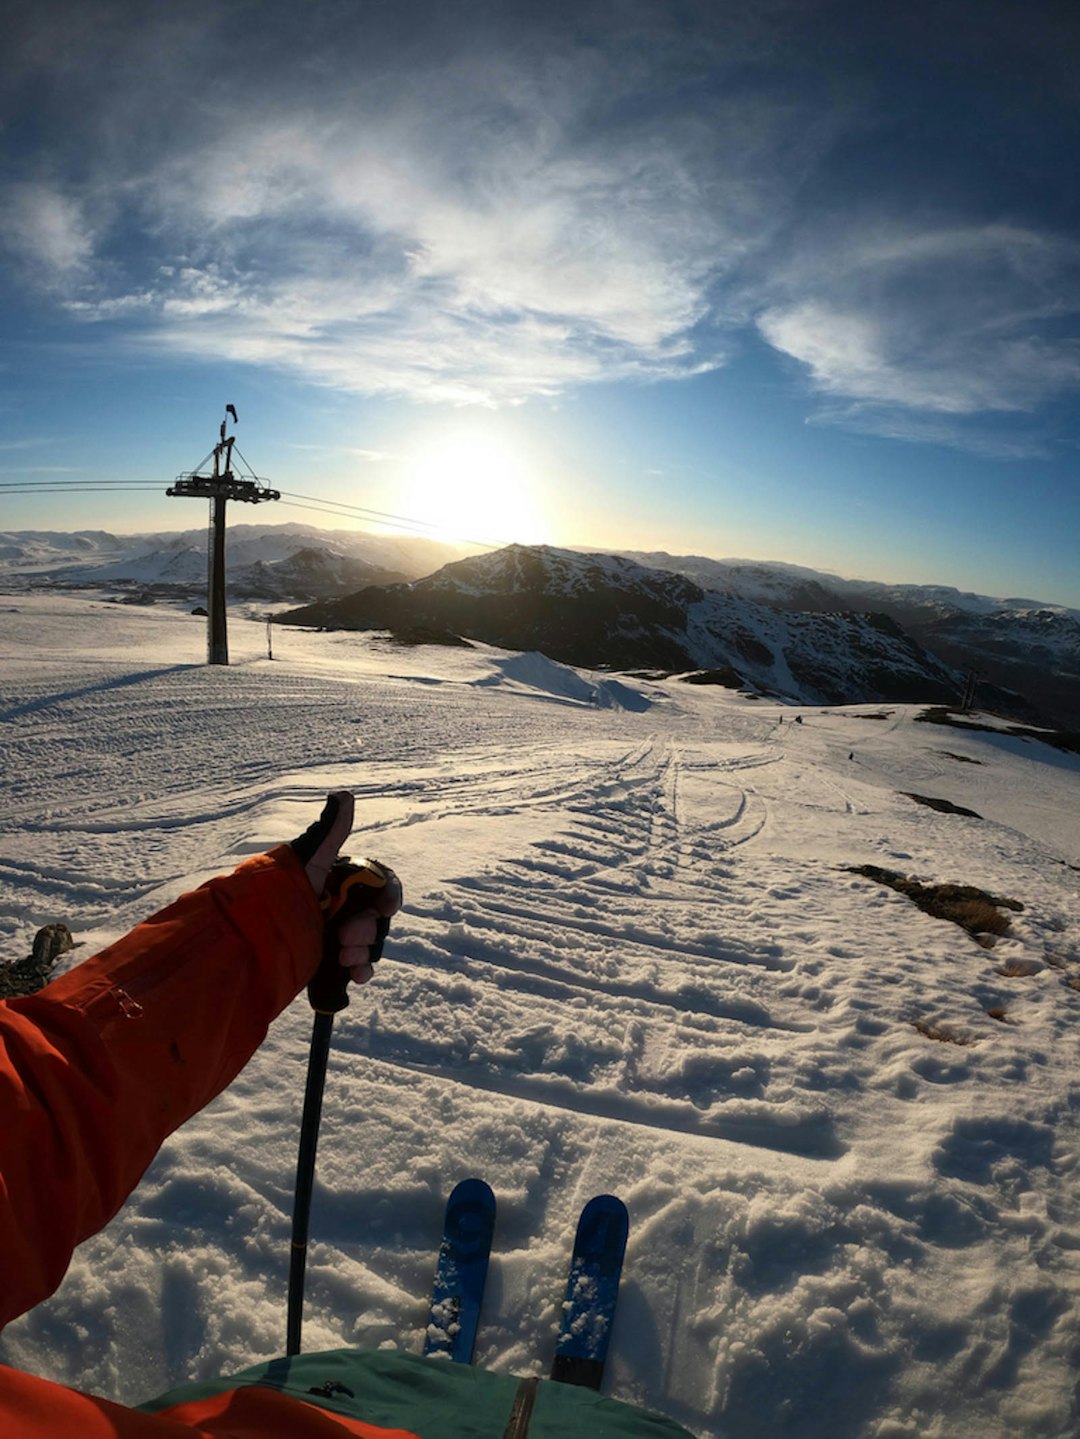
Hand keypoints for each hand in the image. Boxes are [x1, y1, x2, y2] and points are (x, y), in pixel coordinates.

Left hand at [291, 793, 402, 987]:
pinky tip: (353, 974)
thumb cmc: (282, 885)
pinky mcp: (332, 959)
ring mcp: (340, 933)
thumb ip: (330, 828)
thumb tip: (344, 794)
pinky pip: (360, 966)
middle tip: (344, 934)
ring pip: (372, 943)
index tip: (385, 907)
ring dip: (364, 950)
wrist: (255, 930)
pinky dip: (361, 969)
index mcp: (345, 881)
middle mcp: (345, 906)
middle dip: (367, 928)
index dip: (389, 895)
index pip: (382, 885)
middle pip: (377, 918)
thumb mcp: (311, 856)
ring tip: (340, 953)